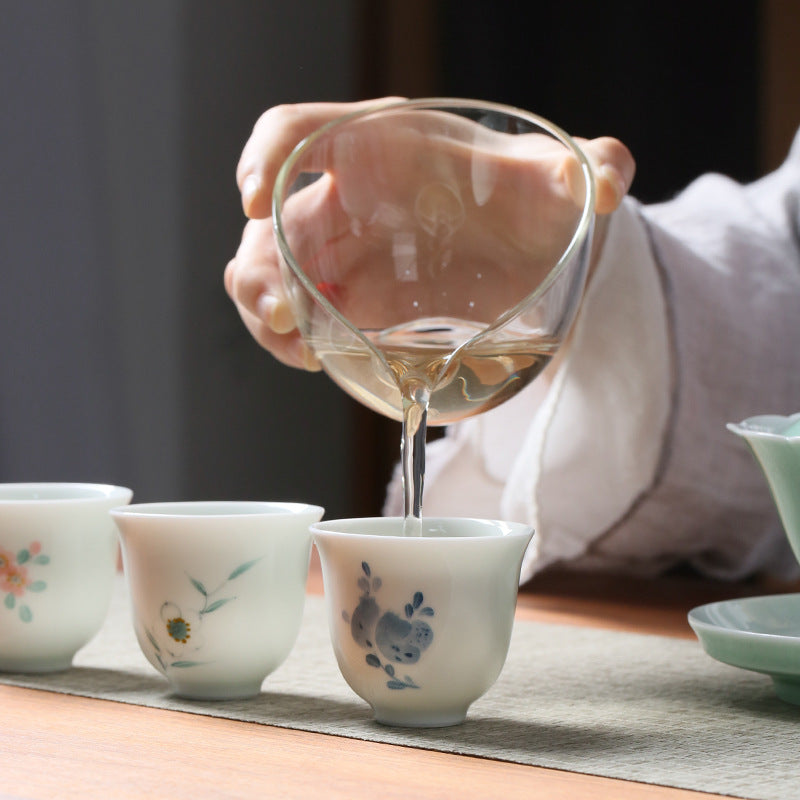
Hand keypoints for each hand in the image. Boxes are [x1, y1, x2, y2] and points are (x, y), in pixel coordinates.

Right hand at [225, 99, 635, 369]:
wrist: (527, 245)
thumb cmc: (530, 196)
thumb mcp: (560, 178)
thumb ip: (587, 168)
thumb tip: (609, 179)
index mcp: (384, 148)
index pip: (302, 131)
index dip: (268, 158)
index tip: (257, 197)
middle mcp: (351, 197)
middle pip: (273, 219)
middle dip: (261, 264)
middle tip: (282, 312)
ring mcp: (346, 251)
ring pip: (272, 270)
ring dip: (264, 308)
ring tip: (293, 346)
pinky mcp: (354, 300)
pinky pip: (300, 315)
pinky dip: (291, 339)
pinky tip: (312, 360)